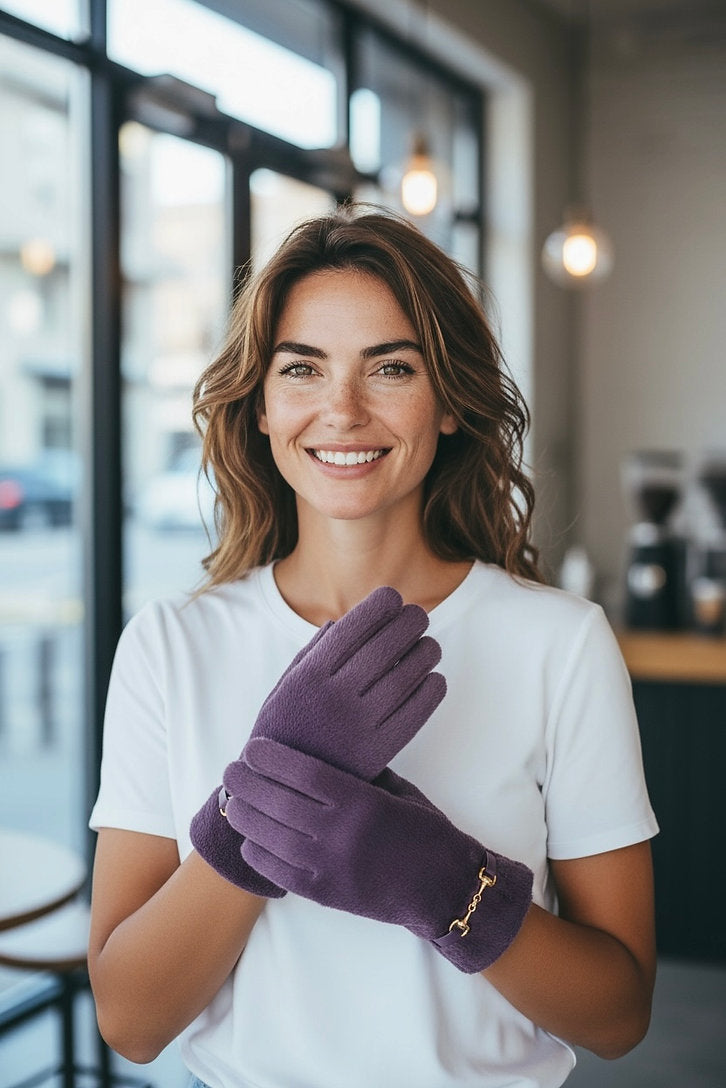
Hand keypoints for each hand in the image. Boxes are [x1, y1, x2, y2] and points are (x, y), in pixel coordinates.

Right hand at [191, 587, 446, 895]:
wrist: (281, 792)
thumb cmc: (286, 729)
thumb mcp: (286, 686)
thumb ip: (314, 652)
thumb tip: (345, 619)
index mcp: (308, 676)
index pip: (353, 627)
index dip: (379, 606)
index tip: (393, 597)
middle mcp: (334, 697)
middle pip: (385, 646)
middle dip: (408, 623)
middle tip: (418, 616)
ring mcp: (358, 724)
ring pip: (406, 675)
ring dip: (424, 652)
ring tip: (429, 646)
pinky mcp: (379, 751)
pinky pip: (416, 711)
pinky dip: (431, 689)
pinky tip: (433, 679)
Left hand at [226, 738, 532, 972]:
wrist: (445, 886)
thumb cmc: (424, 830)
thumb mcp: (396, 790)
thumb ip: (357, 773)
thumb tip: (317, 753)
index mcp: (360, 800)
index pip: (301, 772)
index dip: (271, 758)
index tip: (252, 748)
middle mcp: (340, 832)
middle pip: (277, 802)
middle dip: (247, 784)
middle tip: (230, 772)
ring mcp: (330, 866)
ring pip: (271, 837)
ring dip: (245, 817)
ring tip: (234, 802)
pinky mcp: (325, 893)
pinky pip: (279, 872)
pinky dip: (259, 854)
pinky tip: (250, 840)